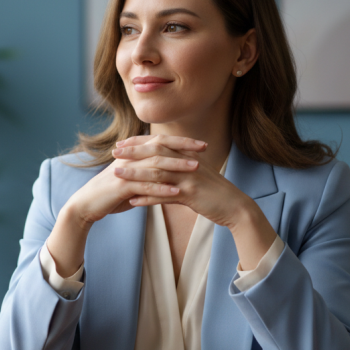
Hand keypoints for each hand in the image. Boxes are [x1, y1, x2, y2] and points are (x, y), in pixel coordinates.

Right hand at [64, 135, 208, 227]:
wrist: (86, 204)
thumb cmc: (110, 194)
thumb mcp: (131, 180)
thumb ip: (147, 175)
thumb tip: (167, 176)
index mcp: (134, 155)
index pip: (161, 142)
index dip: (181, 142)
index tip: (201, 144)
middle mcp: (130, 159)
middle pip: (160, 148)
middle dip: (184, 148)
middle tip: (204, 149)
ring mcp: (125, 171)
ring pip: (155, 165)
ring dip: (177, 166)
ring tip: (196, 168)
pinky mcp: (121, 186)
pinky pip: (144, 186)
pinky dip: (161, 189)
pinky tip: (176, 192)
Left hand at [111, 134, 247, 228]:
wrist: (235, 207)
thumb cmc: (213, 192)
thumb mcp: (196, 174)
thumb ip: (179, 166)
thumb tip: (161, 162)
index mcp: (188, 156)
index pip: (159, 143)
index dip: (139, 143)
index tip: (121, 143)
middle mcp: (187, 163)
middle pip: (156, 153)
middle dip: (133, 152)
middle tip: (114, 153)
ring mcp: (189, 178)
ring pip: (157, 173)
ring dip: (135, 174)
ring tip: (117, 175)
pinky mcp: (191, 195)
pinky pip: (165, 195)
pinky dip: (147, 198)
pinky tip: (132, 202)